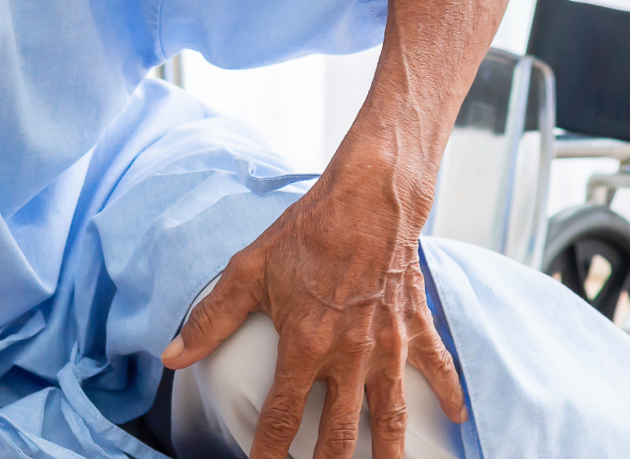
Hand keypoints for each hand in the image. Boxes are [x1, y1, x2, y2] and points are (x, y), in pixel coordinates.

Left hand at [161, 144, 464, 458]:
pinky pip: (439, 369)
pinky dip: (450, 394)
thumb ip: (210, 318)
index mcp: (305, 344)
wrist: (369, 196)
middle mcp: (349, 355)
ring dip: (387, 453)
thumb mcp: (249, 270)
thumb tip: (171, 356)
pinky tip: (457, 419)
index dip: (268, 453)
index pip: (280, 417)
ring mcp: (389, 345)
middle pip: (338, 433)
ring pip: (391, 417)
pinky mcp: (417, 327)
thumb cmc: (308, 231)